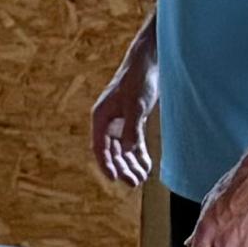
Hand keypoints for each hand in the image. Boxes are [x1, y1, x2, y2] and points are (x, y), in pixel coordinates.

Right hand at [89, 65, 153, 187]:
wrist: (148, 63)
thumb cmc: (137, 80)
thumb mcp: (136, 105)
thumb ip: (132, 129)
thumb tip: (128, 152)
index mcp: (101, 117)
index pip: (99, 146)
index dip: (105, 163)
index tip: (114, 178)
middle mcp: (108, 122)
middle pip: (112, 151)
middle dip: (122, 167)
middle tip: (133, 183)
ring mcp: (121, 122)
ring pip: (123, 150)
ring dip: (130, 164)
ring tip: (140, 179)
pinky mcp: (133, 121)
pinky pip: (134, 143)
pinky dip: (139, 155)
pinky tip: (146, 167)